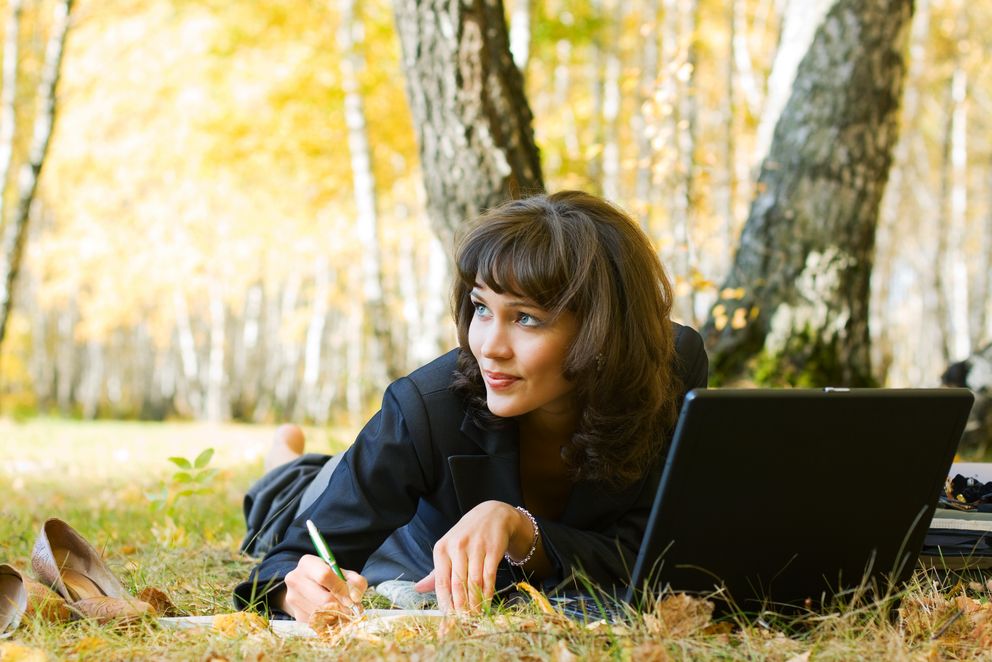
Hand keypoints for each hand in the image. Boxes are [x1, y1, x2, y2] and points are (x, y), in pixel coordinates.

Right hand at [279, 554, 366, 622]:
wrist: (309, 588)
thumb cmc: (331, 579)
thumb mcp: (345, 574)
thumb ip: (356, 582)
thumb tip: (355, 599)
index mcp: (308, 563)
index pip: (324, 576)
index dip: (341, 589)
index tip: (352, 599)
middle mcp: (296, 579)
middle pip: (323, 599)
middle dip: (342, 608)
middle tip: (353, 612)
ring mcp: (293, 598)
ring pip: (321, 614)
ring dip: (337, 617)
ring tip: (346, 614)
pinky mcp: (295, 615)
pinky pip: (316, 623)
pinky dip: (329, 623)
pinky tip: (334, 617)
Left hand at [415, 500, 530, 612]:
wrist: (492, 514)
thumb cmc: (466, 536)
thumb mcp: (448, 550)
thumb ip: (435, 572)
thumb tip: (417, 589)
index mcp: (442, 549)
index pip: (441, 582)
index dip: (445, 604)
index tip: (448, 620)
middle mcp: (457, 547)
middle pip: (457, 584)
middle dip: (460, 608)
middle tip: (462, 624)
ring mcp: (476, 547)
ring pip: (474, 582)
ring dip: (475, 603)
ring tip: (474, 617)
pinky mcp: (493, 549)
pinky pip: (489, 576)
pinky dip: (488, 593)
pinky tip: (486, 604)